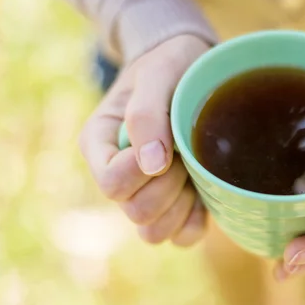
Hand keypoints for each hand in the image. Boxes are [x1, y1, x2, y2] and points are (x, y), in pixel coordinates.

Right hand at [79, 35, 209, 245]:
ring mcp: (145, 194)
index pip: (112, 183)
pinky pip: (181, 237)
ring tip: (194, 172)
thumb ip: (146, 115)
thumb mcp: (158, 74)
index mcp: (100, 144)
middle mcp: (117, 175)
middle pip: (136, 212)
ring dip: (182, 206)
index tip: (169, 142)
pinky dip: (196, 221)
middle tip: (186, 154)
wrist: (192, 71)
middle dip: (169, 187)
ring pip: (155, 233)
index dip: (143, 171)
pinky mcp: (174, 206)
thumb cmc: (170, 66)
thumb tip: (151, 166)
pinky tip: (204, 193)